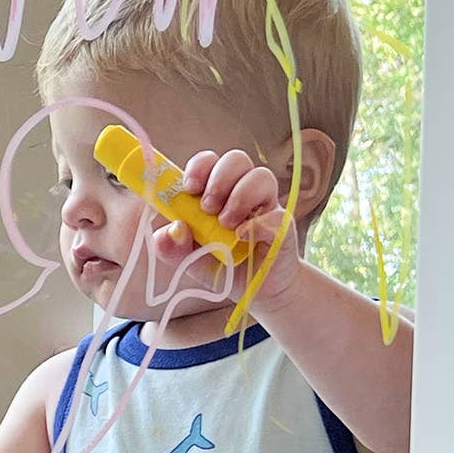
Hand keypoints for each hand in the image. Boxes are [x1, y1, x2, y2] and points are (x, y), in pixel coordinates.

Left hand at [162, 147, 304, 308]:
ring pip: (261, 176)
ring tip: (225, 225)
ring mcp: (265, 207)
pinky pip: (275, 214)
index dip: (199, 167)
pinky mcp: (282, 227)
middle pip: (236, 159)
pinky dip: (257, 224)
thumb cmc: (221, 266)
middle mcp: (242, 192)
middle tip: (207, 208)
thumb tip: (171, 230)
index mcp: (215, 192)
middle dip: (218, 179)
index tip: (189, 188)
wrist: (254, 293)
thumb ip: (171, 247)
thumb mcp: (187, 260)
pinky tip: (242, 236)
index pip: (209, 161)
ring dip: (240, 196)